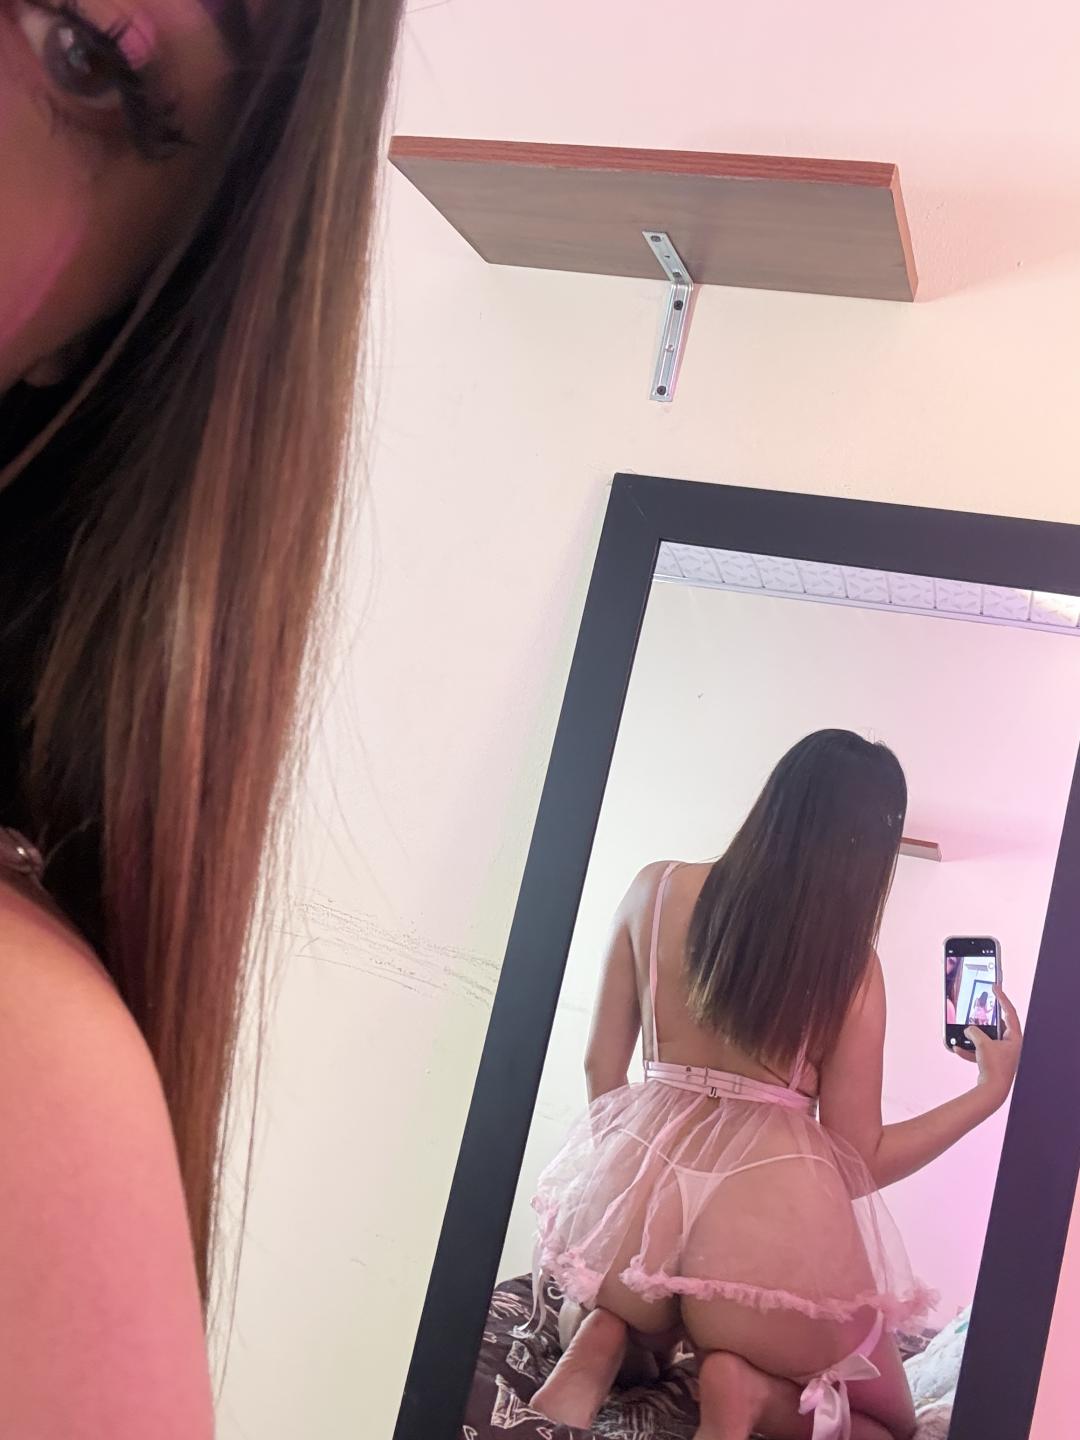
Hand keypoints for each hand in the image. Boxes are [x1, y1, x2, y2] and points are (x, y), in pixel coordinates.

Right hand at [957, 985, 1021, 1103]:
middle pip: (997, 1025)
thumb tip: (968, 1029)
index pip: (1009, 1012)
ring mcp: (1002, 1054)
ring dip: (974, 1037)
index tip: (995, 986)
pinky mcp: (993, 1062)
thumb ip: (974, 1032)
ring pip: (987, 1039)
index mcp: (1014, 1037)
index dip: (1002, 998)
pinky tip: (958, 1050)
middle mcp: (1011, 1045)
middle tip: (979, 1007)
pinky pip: (980, 1051)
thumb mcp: (983, 1044)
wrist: (993, 1090)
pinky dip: (970, 1050)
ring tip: (964, 1033)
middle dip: (985, 1019)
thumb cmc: (995, 1067)